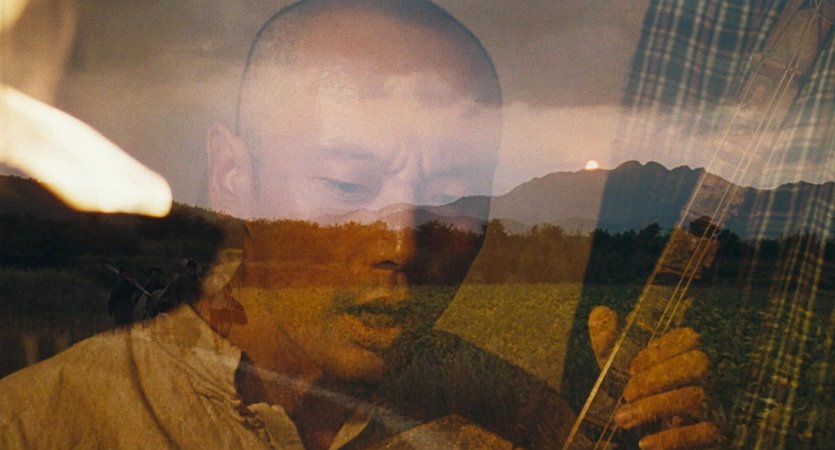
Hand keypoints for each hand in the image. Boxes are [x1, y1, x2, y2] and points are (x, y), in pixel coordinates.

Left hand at [588, 306, 716, 449]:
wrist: (646, 440)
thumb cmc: (637, 398)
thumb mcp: (618, 371)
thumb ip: (609, 343)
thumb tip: (601, 312)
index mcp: (690, 353)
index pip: (690, 338)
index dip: (658, 351)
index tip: (631, 368)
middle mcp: (711, 375)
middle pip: (699, 363)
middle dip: (657, 377)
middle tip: (626, 394)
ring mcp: (719, 403)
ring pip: (698, 396)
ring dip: (655, 407)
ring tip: (623, 419)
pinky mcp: (718, 433)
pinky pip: (705, 433)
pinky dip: (671, 438)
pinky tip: (644, 443)